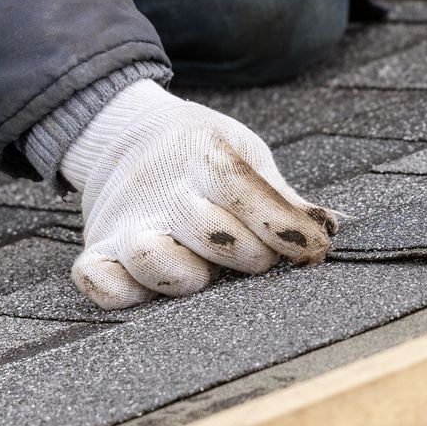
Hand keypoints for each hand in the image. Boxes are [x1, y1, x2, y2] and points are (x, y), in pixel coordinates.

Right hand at [60, 80, 337, 309]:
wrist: (123, 131)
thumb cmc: (198, 150)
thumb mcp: (242, 151)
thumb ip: (279, 194)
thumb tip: (329, 228)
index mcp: (199, 154)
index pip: (243, 191)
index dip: (283, 226)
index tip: (315, 248)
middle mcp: (159, 189)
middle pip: (209, 231)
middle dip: (250, 253)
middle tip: (263, 257)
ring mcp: (124, 222)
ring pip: (153, 259)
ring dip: (189, 275)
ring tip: (206, 272)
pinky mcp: (96, 248)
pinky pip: (101, 283)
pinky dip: (123, 294)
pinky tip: (154, 290)